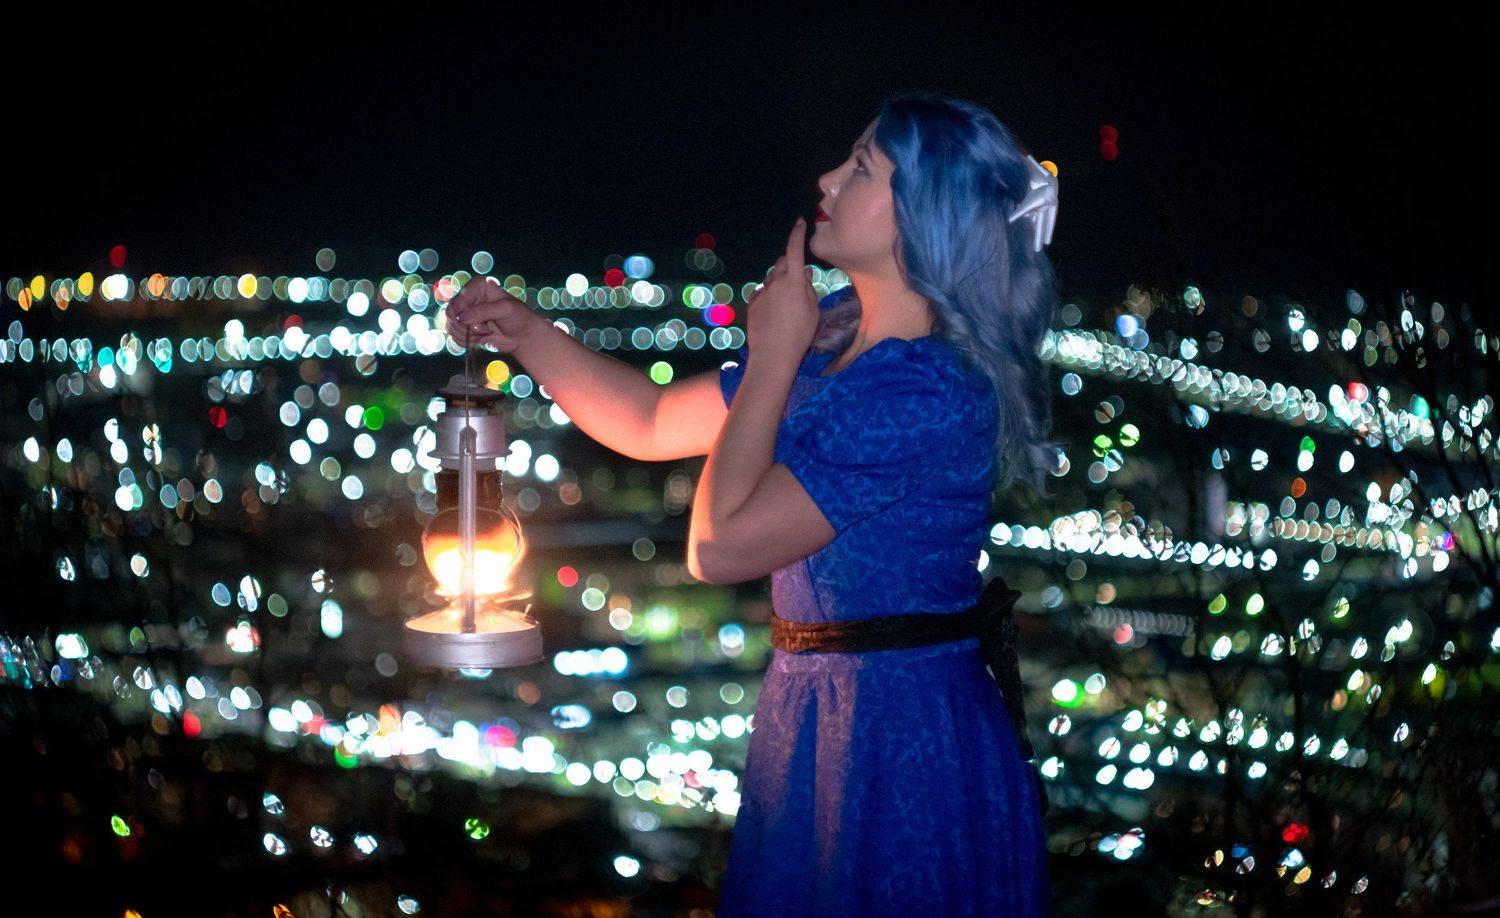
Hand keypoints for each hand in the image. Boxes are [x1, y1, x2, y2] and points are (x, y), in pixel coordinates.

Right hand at [445, 277, 544, 354]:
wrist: (523, 335)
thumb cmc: (519, 317)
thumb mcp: (506, 310)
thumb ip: (484, 311)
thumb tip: (461, 317)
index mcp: (478, 286)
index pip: (458, 299)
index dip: (461, 313)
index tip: (474, 324)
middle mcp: (468, 297)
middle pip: (451, 313)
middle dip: (466, 326)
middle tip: (485, 330)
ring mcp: (464, 313)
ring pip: (451, 325)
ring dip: (468, 334)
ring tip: (486, 332)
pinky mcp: (463, 327)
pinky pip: (454, 336)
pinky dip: (466, 341)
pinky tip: (480, 339)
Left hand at [746, 217, 818, 365]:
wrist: (772, 356)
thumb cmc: (800, 335)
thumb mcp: (813, 311)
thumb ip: (809, 288)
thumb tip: (804, 272)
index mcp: (793, 281)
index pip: (794, 250)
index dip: (797, 234)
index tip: (800, 222)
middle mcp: (775, 282)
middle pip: (781, 263)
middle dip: (789, 264)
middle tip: (798, 281)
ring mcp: (761, 292)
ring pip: (772, 278)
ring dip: (779, 282)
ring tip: (787, 305)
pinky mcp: (752, 303)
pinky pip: (762, 292)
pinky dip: (769, 295)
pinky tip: (774, 313)